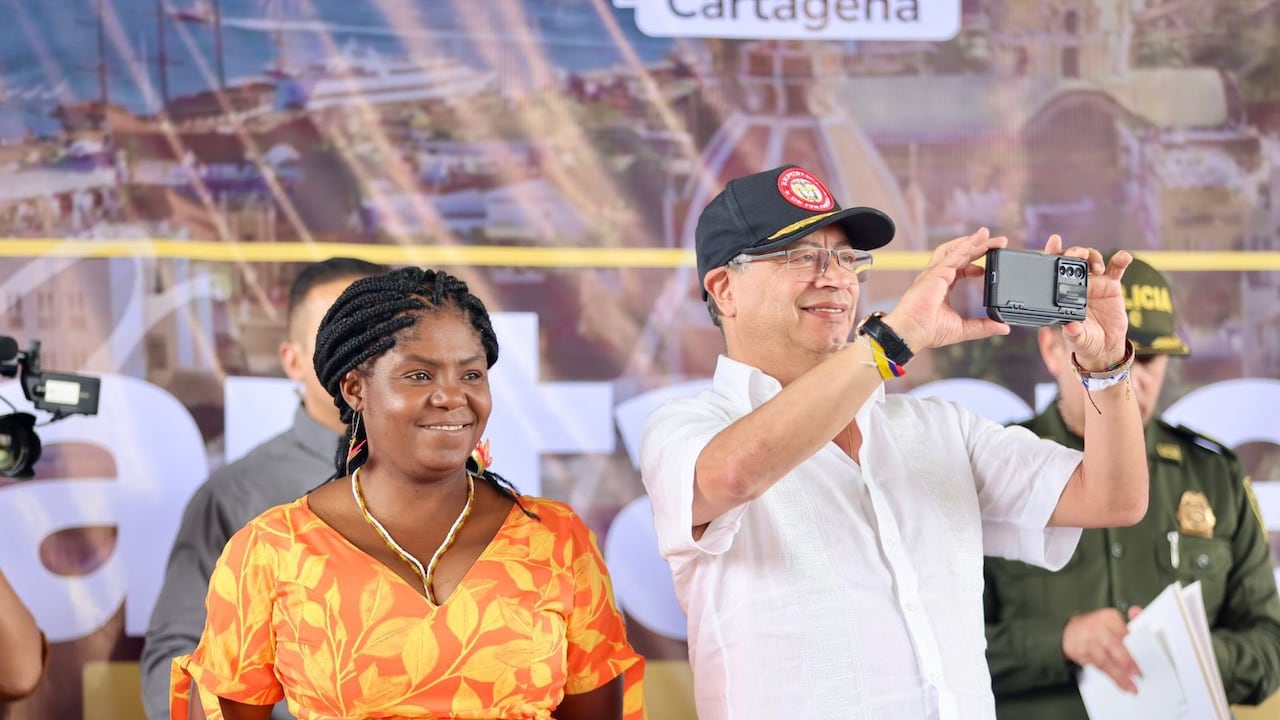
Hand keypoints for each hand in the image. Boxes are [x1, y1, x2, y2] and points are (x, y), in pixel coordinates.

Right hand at [882, 227, 1009, 350]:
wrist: (910, 333)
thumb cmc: (927, 331)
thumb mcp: (962, 328)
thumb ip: (983, 326)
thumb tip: (1003, 328)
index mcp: (942, 286)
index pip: (960, 268)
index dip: (974, 264)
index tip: (986, 268)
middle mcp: (937, 276)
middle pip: (959, 254)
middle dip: (979, 246)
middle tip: (999, 242)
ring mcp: (934, 273)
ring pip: (954, 250)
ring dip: (971, 241)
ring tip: (986, 234)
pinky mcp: (934, 274)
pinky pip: (952, 256)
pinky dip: (964, 247)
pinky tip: (976, 242)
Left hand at [1045, 236, 1132, 368]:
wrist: (1105, 346)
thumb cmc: (1085, 341)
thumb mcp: (1078, 339)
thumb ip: (1074, 333)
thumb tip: (1070, 328)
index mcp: (1061, 293)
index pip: (1054, 269)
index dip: (1052, 253)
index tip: (1053, 241)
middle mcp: (1076, 284)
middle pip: (1073, 259)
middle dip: (1074, 252)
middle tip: (1077, 255)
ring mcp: (1094, 282)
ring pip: (1092, 260)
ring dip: (1093, 257)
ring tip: (1097, 267)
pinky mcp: (1111, 285)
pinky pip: (1116, 269)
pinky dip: (1120, 260)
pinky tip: (1124, 257)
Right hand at [1062, 607, 1141, 692]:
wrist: (1069, 631)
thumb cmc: (1095, 628)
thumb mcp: (1112, 621)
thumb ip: (1129, 620)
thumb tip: (1136, 612)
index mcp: (1108, 617)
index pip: (1124, 632)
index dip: (1134, 646)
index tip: (1143, 658)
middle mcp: (1096, 627)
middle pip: (1113, 645)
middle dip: (1126, 661)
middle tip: (1136, 672)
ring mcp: (1086, 640)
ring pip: (1104, 660)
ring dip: (1118, 675)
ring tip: (1130, 685)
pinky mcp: (1079, 652)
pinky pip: (1097, 667)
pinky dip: (1109, 676)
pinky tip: (1119, 683)